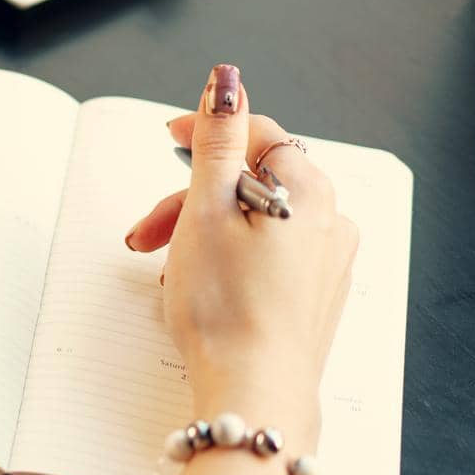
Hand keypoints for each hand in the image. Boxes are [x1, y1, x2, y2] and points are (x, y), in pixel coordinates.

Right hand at [122, 65, 358, 448]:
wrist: (254, 392)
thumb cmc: (227, 307)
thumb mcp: (207, 209)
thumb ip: (217, 140)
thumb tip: (227, 82)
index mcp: (309, 193)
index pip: (257, 134)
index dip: (207, 130)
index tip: (169, 138)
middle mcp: (328, 223)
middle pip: (249, 182)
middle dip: (189, 199)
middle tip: (146, 230)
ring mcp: (324, 265)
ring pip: (251, 222)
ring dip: (199, 232)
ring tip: (162, 266)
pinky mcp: (311, 299)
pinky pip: (263, 257)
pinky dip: (224, 258)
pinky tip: (194, 285)